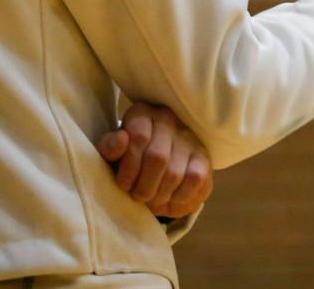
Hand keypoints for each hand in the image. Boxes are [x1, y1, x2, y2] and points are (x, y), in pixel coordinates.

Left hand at [97, 102, 213, 219]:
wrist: (154, 173)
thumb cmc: (128, 162)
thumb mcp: (111, 155)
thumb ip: (109, 148)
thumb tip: (122, 139)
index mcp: (142, 113)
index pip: (138, 137)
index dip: (129, 168)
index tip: (124, 185)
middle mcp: (168, 119)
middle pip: (157, 157)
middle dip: (144, 187)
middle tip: (138, 197)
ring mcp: (189, 137)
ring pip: (174, 172)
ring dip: (160, 195)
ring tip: (152, 199)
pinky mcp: (204, 156)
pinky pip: (194, 179)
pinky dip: (179, 196)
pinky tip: (170, 197)